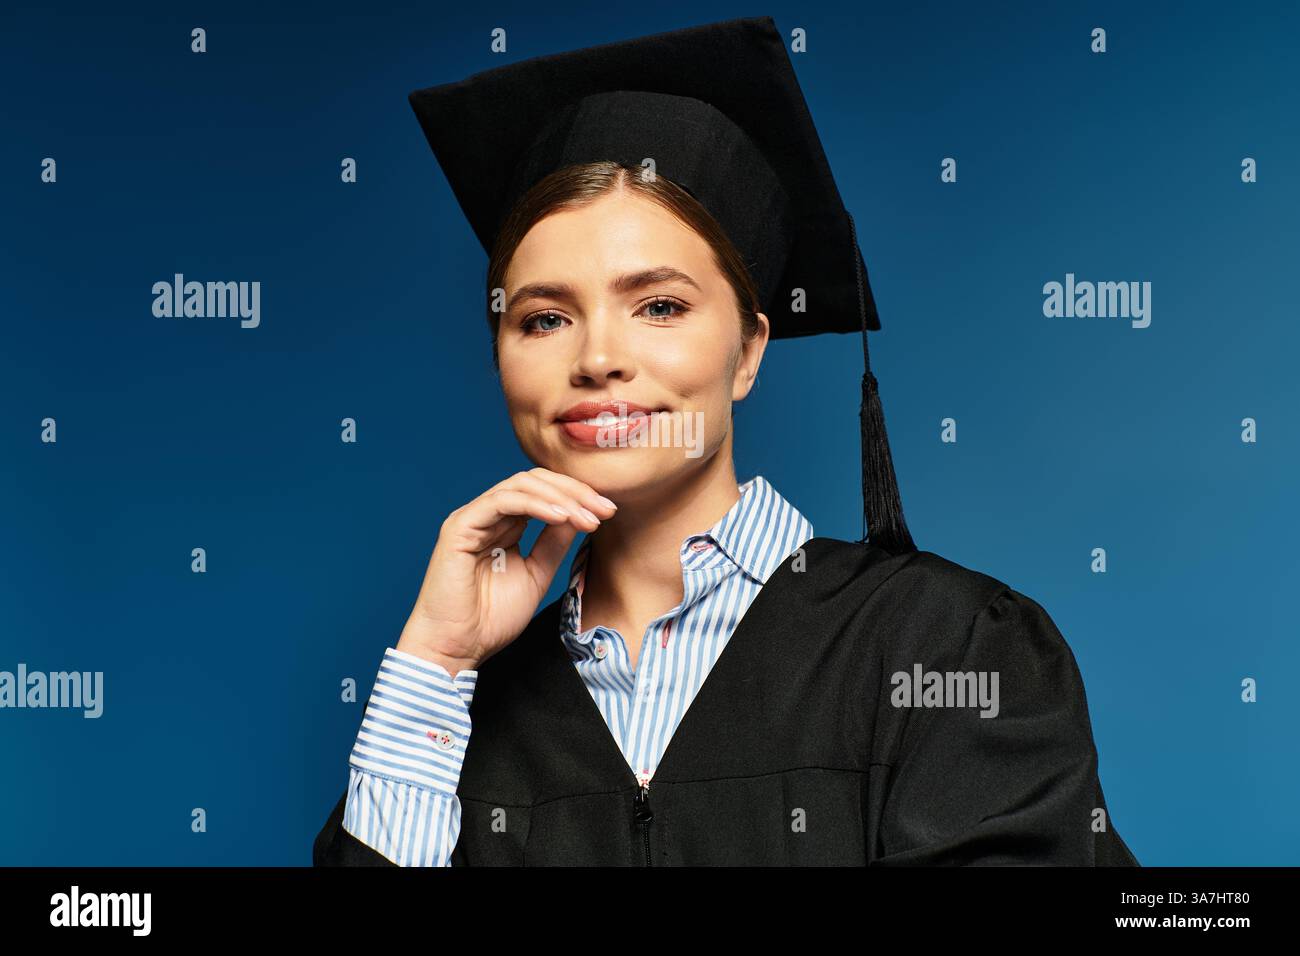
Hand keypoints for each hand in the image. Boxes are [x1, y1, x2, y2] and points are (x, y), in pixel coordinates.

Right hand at [394, 467, 616, 673]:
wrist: (458, 647)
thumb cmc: (490, 619)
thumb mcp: (537, 575)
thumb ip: (554, 544)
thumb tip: (580, 516)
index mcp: (504, 526)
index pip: (543, 493)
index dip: (577, 497)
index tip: (608, 512)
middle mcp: (488, 516)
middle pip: (535, 482)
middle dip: (575, 492)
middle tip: (605, 509)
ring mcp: (473, 518)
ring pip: (521, 485)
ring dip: (560, 497)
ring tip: (587, 516)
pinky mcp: (460, 526)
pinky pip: (502, 501)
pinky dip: (535, 504)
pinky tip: (561, 516)